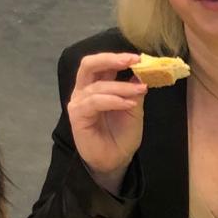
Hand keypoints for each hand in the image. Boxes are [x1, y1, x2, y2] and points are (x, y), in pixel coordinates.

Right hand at [67, 52, 147, 193]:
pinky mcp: (77, 116)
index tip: (138, 57)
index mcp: (96, 85)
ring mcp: (78, 103)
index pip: (102, 64)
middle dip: (110, 59)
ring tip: (140, 90)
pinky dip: (113, 100)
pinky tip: (128, 103)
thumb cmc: (122, 134)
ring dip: (121, 87)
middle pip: (88, 64)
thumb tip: (140, 72)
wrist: (116, 160)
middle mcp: (84, 90)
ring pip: (97, 86)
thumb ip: (134, 91)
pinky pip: (94, 102)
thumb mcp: (134, 109)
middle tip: (131, 60)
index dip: (118, 57)